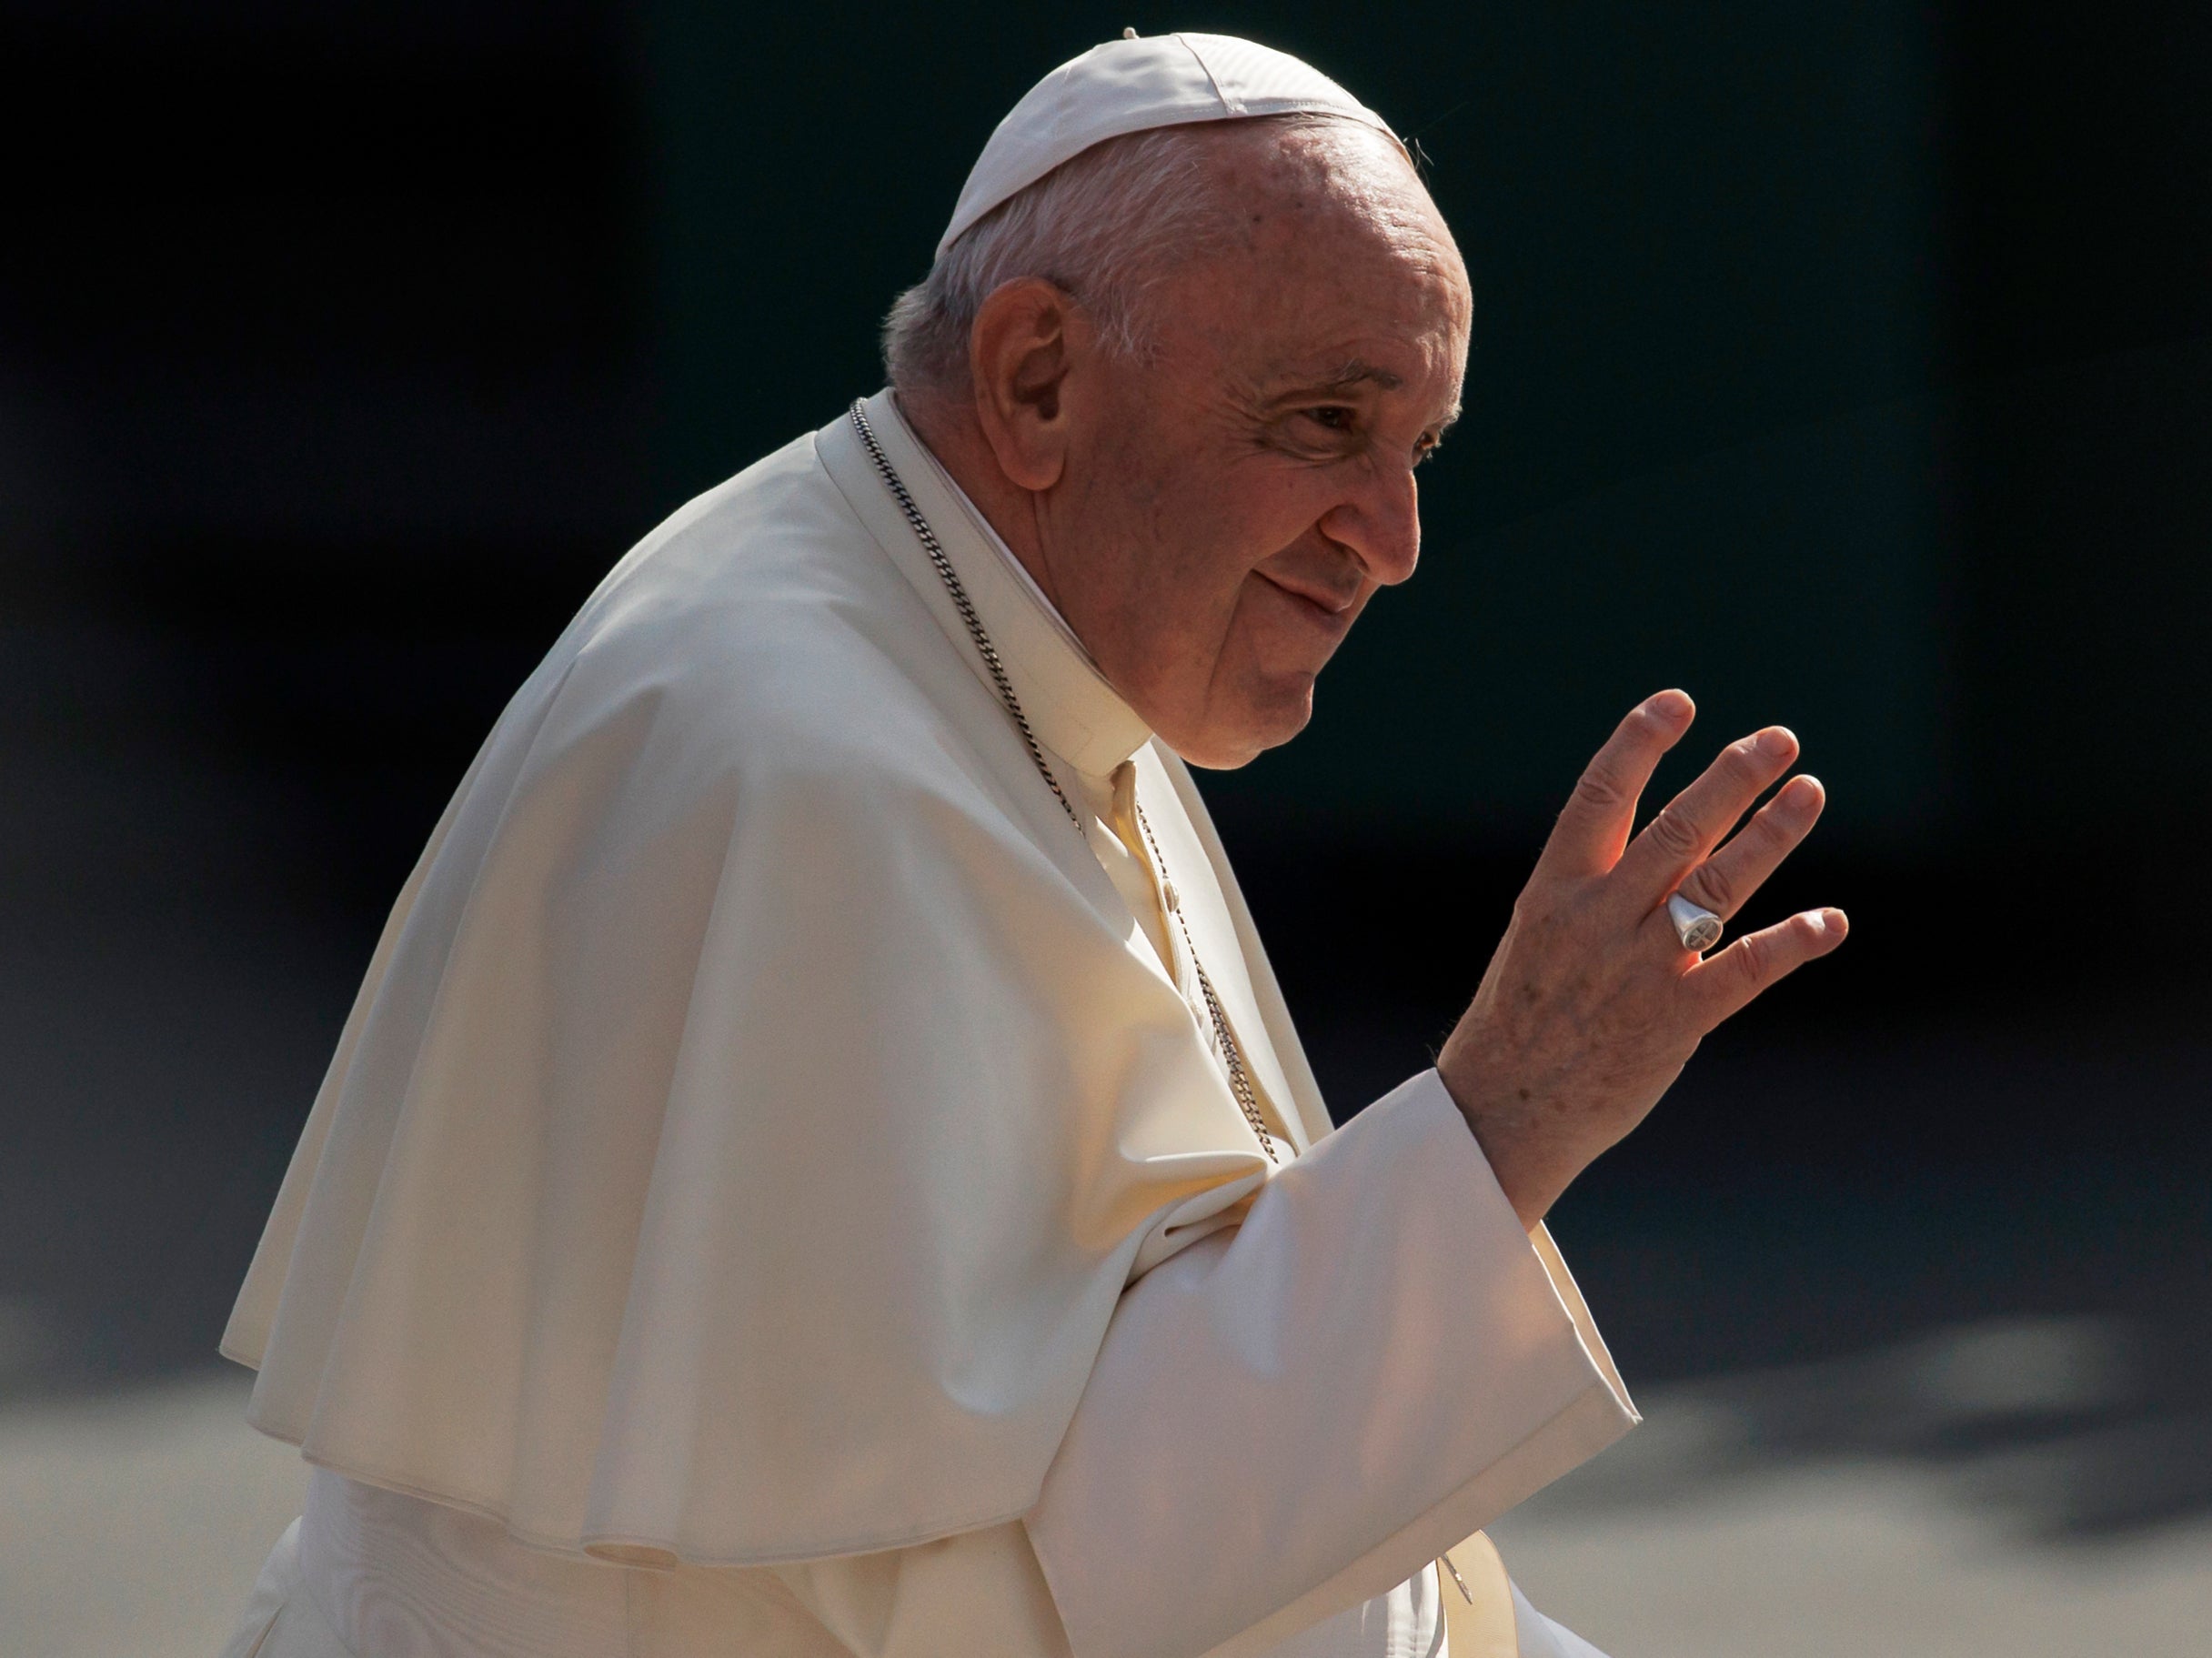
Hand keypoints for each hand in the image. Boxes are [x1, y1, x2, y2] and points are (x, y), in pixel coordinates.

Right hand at [1436, 690, 1846, 1227]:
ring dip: (1771, 836)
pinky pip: (1744, 971)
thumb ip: (1594, 889)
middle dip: (1732, 778)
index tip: (1678, 702)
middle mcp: (1598, 920)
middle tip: (1779, 739)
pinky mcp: (1675, 1021)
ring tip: (1810, 791)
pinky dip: (1791, 943)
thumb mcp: (1539, 935)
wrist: (1504, 1111)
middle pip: (1677, 830)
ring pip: (1718, 886)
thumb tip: (1665, 839)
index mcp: (1554, 891)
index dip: (1639, 745)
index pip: (1599, 797)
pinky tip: (1829, 922)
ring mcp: (1639, 969)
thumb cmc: (1522, 1019)